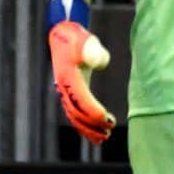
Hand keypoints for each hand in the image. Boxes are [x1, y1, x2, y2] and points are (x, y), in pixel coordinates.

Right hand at [47, 0, 115, 142]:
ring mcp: (65, 91)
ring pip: (74, 117)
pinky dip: (83, 126)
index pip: (82, 100)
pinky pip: (74, 114)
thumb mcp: (86, 40)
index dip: (95, 112)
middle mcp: (64, 87)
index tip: (108, 120)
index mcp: (68, 77)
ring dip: (88, 129)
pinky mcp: (69, 93)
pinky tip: (96, 134)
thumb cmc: (78, 38)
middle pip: (77, 113)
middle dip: (93, 125)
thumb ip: (93, 50)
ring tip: (105, 137)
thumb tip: (97, 63)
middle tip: (110, 131)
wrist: (63, 35)